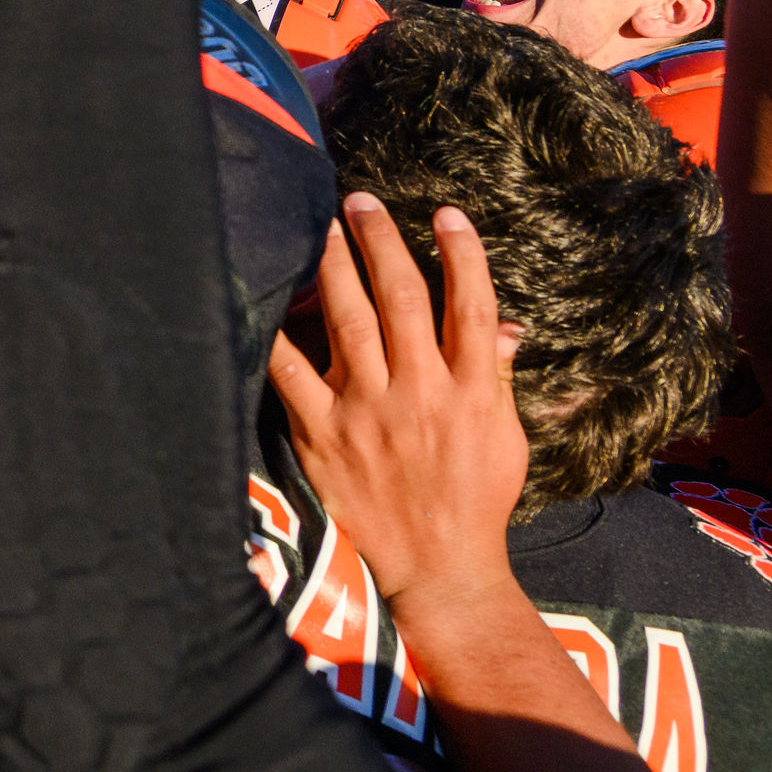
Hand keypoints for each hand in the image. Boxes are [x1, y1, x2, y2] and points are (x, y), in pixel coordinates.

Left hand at [264, 195, 530, 621]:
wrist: (440, 570)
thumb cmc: (476, 500)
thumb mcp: (506, 439)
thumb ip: (499, 377)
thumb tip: (507, 326)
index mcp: (473, 392)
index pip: (472, 307)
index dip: (462, 255)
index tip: (447, 213)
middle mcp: (422, 394)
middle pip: (402, 298)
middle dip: (381, 242)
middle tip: (360, 201)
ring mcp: (370, 412)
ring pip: (349, 320)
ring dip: (334, 267)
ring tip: (320, 227)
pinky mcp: (324, 434)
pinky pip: (291, 373)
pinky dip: (276, 334)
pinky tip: (264, 297)